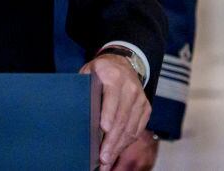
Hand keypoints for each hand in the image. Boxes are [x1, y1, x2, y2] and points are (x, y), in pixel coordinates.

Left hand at [80, 53, 150, 170]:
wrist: (123, 63)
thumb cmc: (100, 72)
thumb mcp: (89, 73)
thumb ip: (84, 89)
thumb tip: (77, 112)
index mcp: (113, 76)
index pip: (112, 98)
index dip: (108, 115)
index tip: (103, 129)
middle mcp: (130, 87)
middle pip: (121, 118)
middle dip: (111, 141)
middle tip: (102, 158)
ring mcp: (140, 98)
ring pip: (130, 127)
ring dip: (119, 146)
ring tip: (107, 160)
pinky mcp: (146, 108)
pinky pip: (137, 129)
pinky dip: (127, 142)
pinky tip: (117, 151)